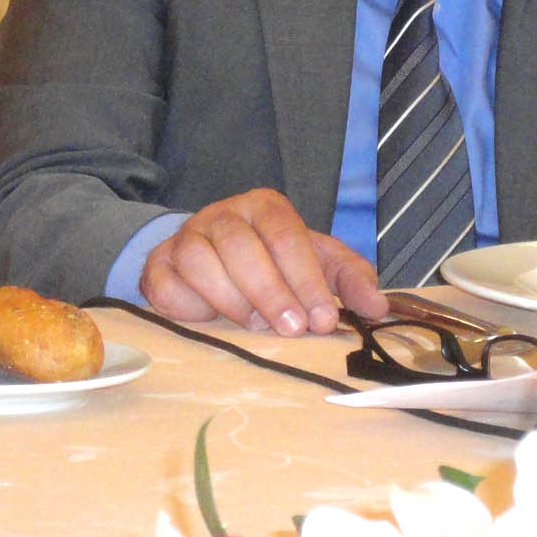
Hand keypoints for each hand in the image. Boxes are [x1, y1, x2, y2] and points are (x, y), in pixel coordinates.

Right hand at [138, 188, 388, 332]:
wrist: (217, 258)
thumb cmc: (276, 262)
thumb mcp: (319, 263)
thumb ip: (350, 280)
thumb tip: (378, 307)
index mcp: (266, 207)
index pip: (286, 235)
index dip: (306, 279)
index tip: (322, 319)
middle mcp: (223, 214)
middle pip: (243, 247)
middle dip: (272, 292)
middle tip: (293, 329)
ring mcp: (186, 238)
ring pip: (201, 262)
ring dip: (232, 300)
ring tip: (256, 327)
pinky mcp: (158, 266)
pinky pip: (166, 285)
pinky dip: (189, 307)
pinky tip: (210, 323)